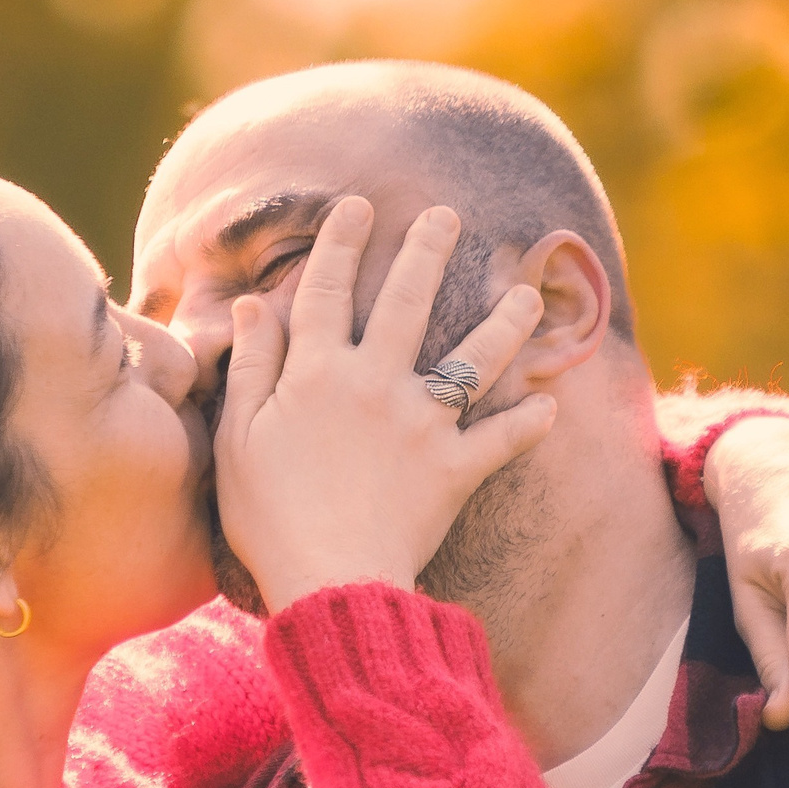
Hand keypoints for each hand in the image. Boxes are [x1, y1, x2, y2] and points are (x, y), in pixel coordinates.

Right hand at [216, 196, 553, 610]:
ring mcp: (422, 425)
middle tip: (448, 214)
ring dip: (504, 323)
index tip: (356, 206)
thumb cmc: (270, 517)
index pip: (326, 292)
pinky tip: (550, 406)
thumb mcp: (238, 439)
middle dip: (427, 251)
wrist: (329, 581)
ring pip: (472, 359)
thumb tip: (254, 306)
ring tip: (528, 295)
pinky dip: (528, 425)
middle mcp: (376, 384)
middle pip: (407, 302)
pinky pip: (502, 441)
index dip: (340, 244)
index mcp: (316, 373)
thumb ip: (250, 367)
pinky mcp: (455, 469)